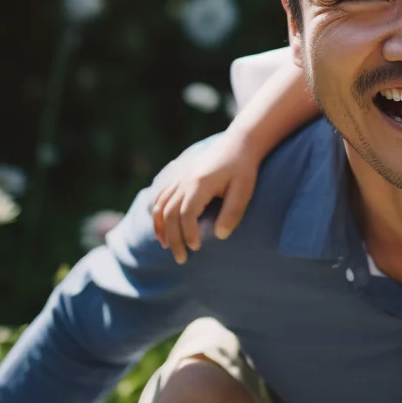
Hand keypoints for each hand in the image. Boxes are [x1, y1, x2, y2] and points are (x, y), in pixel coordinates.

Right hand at [150, 139, 258, 263]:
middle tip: (181, 259)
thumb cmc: (243, 168)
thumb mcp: (244, 189)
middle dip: (173, 238)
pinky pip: (161, 195)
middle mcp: (185, 180)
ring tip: (166, 246)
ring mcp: (179, 178)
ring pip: (160, 205)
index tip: (196, 248)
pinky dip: (158, 213)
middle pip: (170, 213)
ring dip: (161, 227)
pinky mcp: (179, 177)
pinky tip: (162, 227)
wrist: (238, 144)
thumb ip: (232, 212)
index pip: (186, 214)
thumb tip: (220, 236)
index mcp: (200, 183)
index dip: (188, 233)